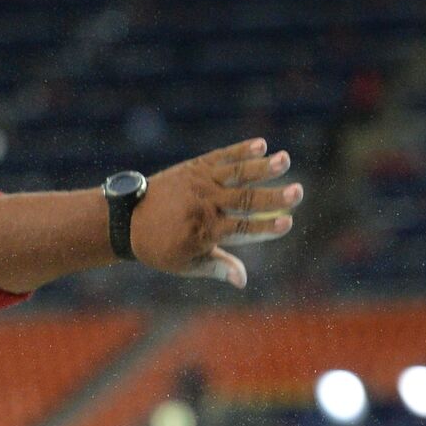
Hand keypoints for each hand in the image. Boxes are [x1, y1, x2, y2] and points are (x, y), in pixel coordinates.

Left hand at [130, 138, 302, 288]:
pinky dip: (240, 151)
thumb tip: (243, 281)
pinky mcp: (194, 168)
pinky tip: (262, 145)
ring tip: (285, 160)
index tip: (288, 223)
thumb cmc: (160, 247)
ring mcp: (200, 184)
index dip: (266, 227)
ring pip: (236, 174)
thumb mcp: (185, 264)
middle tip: (298, 192)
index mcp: (204, 232)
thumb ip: (217, 267)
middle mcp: (204, 206)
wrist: (127, 220)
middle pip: (245, 201)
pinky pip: (221, 157)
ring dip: (261, 167)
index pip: (242, 229)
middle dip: (273, 197)